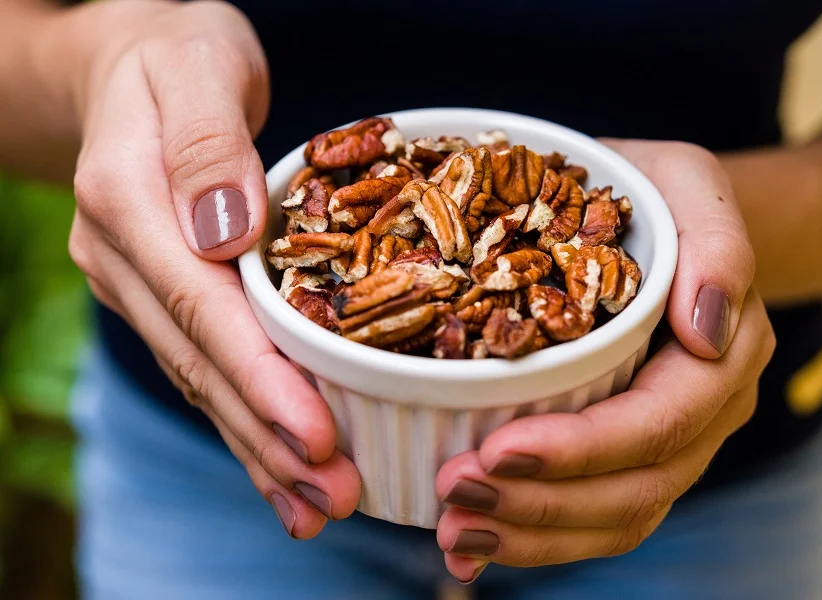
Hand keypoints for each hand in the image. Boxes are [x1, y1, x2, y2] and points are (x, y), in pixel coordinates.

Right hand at [64, 1, 359, 536]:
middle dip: (268, 436)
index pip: (200, 308)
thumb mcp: (198, 64)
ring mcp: (137, 284)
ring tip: (317, 506)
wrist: (132, 64)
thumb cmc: (177, 51)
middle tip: (335, 495)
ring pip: (200, 381)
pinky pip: (204, 367)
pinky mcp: (163, 296)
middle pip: (200, 364)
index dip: (259, 377)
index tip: (315, 435)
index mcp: (127, 200)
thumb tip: (226, 234)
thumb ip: (207, 144)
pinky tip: (280, 471)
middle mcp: (123, 257)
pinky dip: (244, 422)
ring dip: (259, 449)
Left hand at [435, 141, 774, 582]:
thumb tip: (707, 333)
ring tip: (451, 531)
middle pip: (635, 486)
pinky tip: (470, 548)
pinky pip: (594, 517)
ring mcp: (670, 441)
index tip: (498, 451)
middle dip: (541, 503)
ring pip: (614, 517)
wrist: (653, 218)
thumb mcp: (688, 184)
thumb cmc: (658, 195)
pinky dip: (533, 539)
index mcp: (723, 353)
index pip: (659, 422)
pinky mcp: (629, 454)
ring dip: (531, 535)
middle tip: (454, 492)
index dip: (581, 449)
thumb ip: (717, 244)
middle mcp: (704, 411)